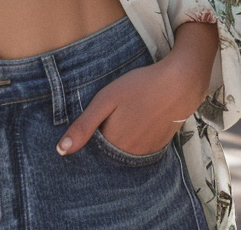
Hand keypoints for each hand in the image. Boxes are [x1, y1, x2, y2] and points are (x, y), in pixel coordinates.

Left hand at [56, 22, 217, 156]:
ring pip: (123, 150)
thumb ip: (84, 126)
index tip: (92, 120)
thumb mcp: (106, 100)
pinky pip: (139, 148)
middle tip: (111, 112)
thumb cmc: (140, 87)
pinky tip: (138, 119)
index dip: (88, 135)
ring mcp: (146, 153)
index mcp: (113, 144)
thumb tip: (61, 151)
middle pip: (108, 151)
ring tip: (125, 114)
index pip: (91, 148)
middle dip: (103, 137)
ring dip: (119, 138)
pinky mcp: (158, 147)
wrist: (179, 84)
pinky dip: (135, 137)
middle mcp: (129, 155)